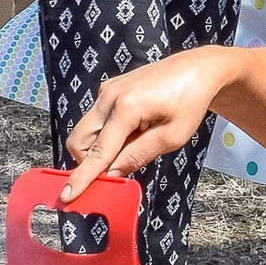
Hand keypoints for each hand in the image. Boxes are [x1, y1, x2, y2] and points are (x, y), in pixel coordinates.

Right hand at [60, 47, 237, 198]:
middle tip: (117, 167)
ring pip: (86, 130)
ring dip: (101, 146)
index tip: (68, 195)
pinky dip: (107, 133)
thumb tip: (113, 174)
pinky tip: (134, 130)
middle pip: (79, 141)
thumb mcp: (172, 137)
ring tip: (135, 141)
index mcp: (126, 108)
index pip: (98, 152)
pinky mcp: (110, 88)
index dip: (82, 177)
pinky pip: (97, 119)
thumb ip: (138, 156)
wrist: (197, 69)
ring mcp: (107, 90)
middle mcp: (109, 96)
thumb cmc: (190, 100)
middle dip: (89, 161)